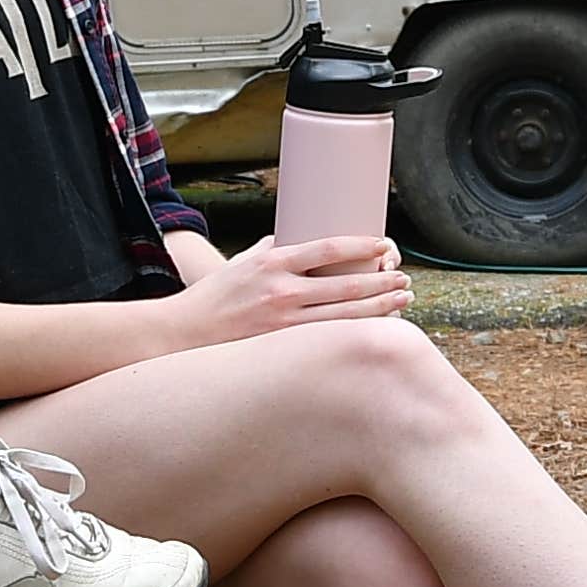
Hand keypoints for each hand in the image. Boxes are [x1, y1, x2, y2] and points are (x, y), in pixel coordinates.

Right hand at [164, 230, 412, 350]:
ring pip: (344, 316)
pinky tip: (376, 330)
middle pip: (345, 285)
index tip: (384, 244)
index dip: (362, 245)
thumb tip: (293, 239)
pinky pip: (328, 339)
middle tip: (405, 279)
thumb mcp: (241, 264)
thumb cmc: (213, 297)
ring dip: (379, 308)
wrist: (182, 333)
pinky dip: (356, 333)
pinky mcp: (281, 347)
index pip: (327, 247)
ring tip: (402, 301)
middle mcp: (281, 291)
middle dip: (381, 281)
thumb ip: (271, 252)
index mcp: (272, 262)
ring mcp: (282, 322)